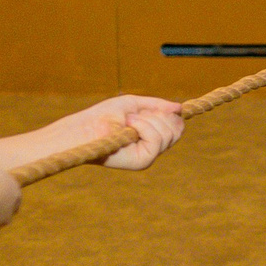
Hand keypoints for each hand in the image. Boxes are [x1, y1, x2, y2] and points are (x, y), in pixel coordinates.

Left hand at [65, 94, 185, 169]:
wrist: (86, 128)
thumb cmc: (104, 116)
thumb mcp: (134, 105)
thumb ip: (157, 106)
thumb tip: (179, 107)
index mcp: (151, 138)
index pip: (177, 127)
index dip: (168, 114)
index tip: (149, 109)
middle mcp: (152, 149)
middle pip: (177, 130)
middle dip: (158, 115)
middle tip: (134, 115)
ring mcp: (149, 156)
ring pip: (168, 133)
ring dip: (146, 119)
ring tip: (127, 120)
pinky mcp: (143, 161)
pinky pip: (156, 138)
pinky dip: (143, 126)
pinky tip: (128, 125)